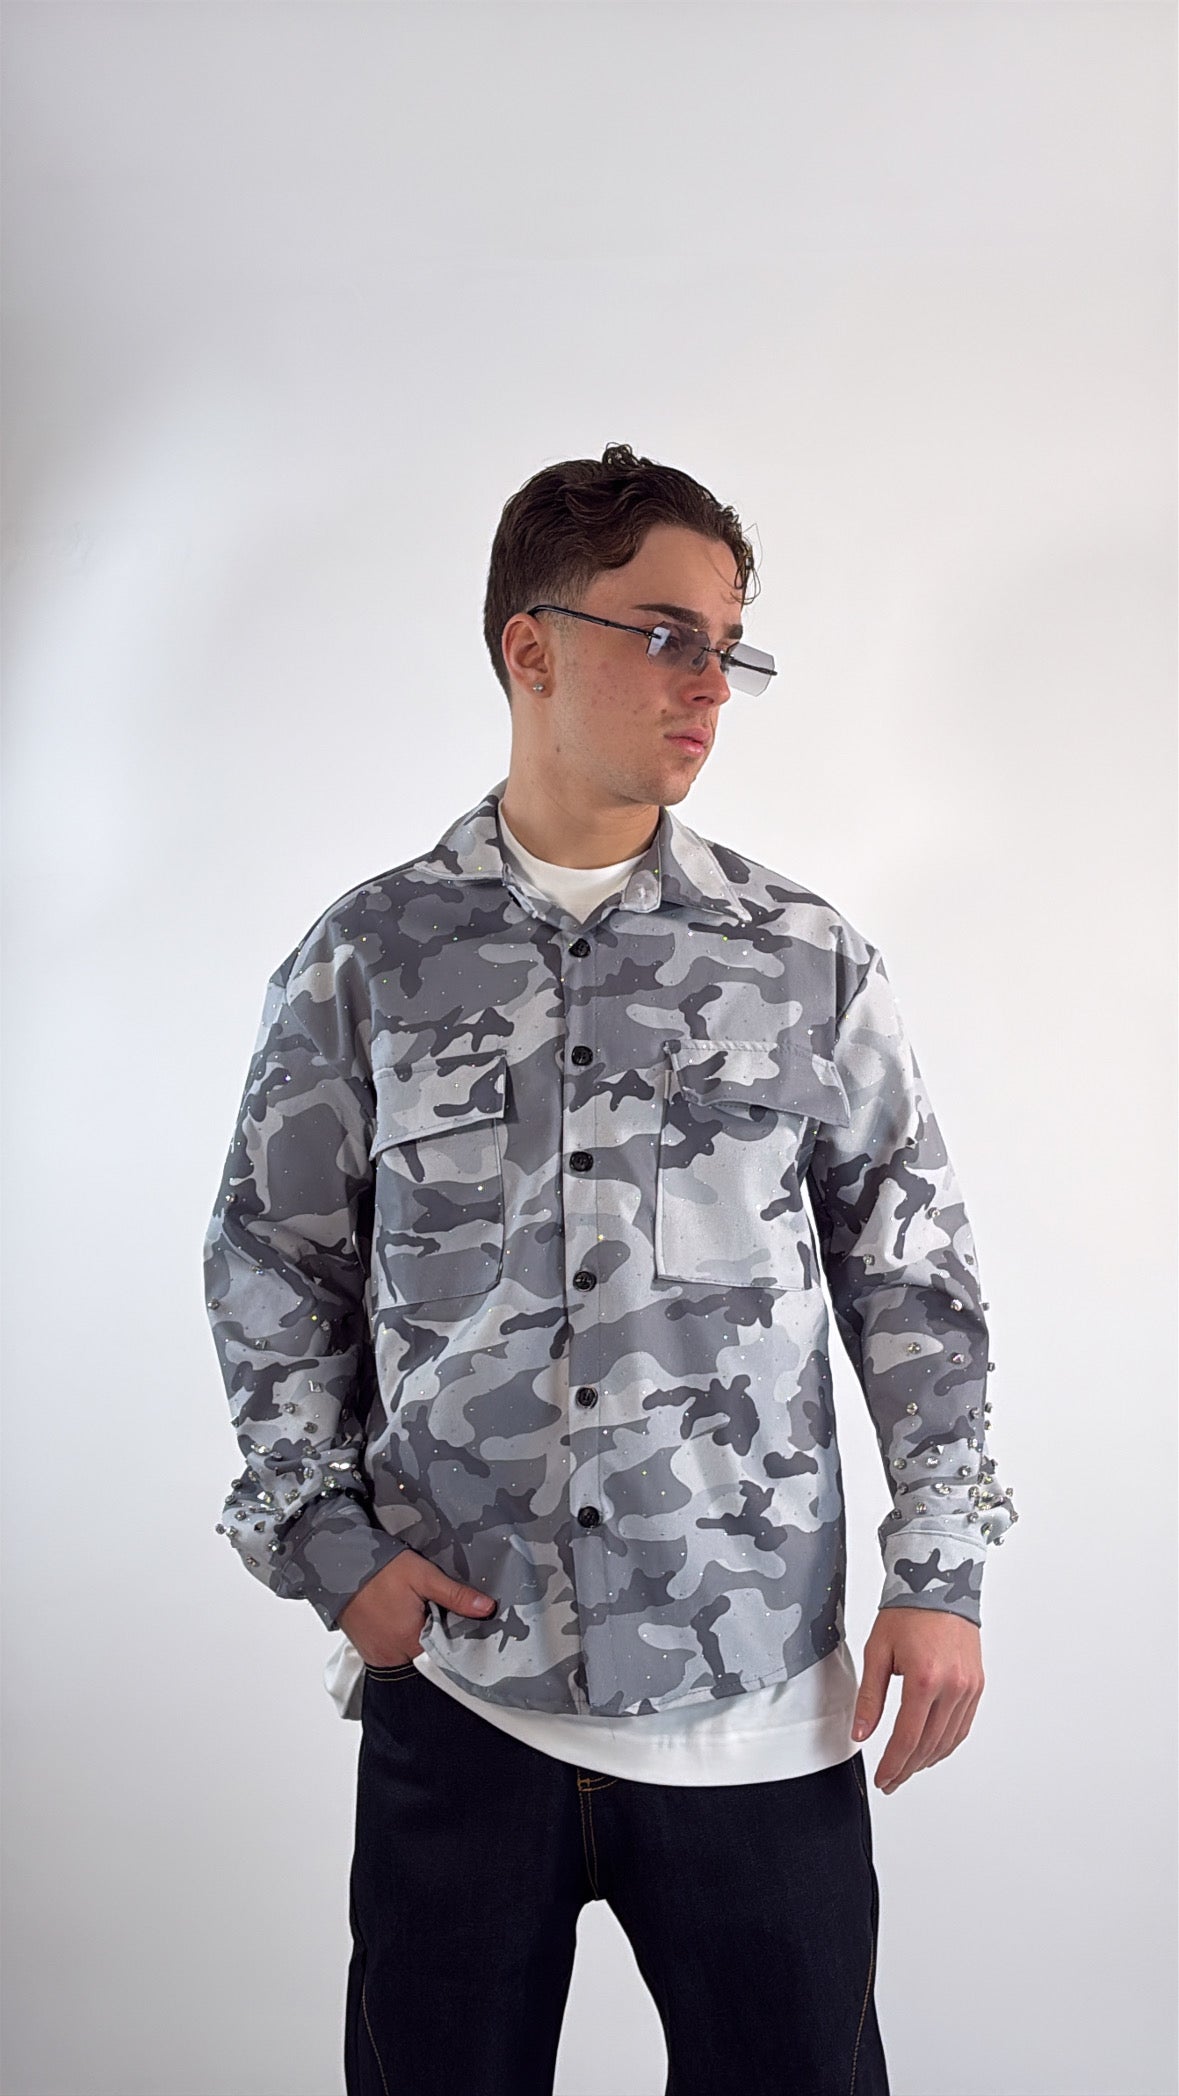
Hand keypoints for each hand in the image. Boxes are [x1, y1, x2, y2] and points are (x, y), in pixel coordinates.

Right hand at [335, 1548, 495, 1667]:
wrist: (339, 1565)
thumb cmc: (380, 1568)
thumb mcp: (422, 1575)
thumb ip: (455, 1595)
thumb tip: (487, 1608)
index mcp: (410, 1641)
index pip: (445, 1656)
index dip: (457, 1643)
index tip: (465, 1629)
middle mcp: (393, 1656)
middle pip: (427, 1659)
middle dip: (438, 1643)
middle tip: (442, 1619)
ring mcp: (378, 1657)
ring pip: (410, 1658)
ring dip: (419, 1643)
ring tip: (423, 1619)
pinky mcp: (367, 1652)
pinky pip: (393, 1655)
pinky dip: (402, 1643)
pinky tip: (405, 1622)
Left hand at [851, 1607, 983, 1792]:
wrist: (939, 1585)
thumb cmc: (907, 1612)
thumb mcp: (877, 1652)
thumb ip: (870, 1697)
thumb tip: (861, 1733)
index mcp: (924, 1679)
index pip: (907, 1739)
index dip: (893, 1764)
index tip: (882, 1779)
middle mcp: (952, 1687)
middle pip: (929, 1746)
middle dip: (907, 1768)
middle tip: (891, 1780)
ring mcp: (969, 1688)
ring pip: (948, 1741)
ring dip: (926, 1760)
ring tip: (907, 1768)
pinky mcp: (977, 1685)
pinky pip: (962, 1726)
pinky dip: (946, 1744)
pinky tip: (931, 1750)